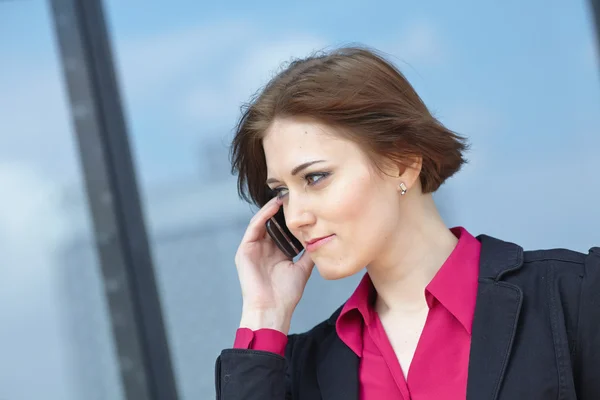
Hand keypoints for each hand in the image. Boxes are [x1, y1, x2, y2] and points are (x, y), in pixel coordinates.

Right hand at [235, 196, 313, 333]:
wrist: (272, 309)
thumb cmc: (286, 294)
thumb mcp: (302, 269)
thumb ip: (308, 254)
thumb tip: (320, 239)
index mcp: (276, 253)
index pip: (283, 230)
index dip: (292, 218)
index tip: (304, 204)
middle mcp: (264, 249)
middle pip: (272, 223)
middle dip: (282, 210)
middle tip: (295, 194)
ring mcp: (253, 249)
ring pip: (262, 222)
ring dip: (272, 208)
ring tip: (285, 197)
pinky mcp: (244, 250)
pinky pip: (254, 227)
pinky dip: (263, 215)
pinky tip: (274, 207)